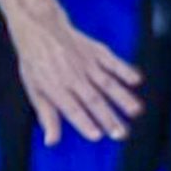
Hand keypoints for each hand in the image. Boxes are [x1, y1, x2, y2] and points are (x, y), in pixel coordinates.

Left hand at [14, 15, 142, 144]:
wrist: (40, 29)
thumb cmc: (36, 63)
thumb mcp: (34, 91)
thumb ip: (47, 116)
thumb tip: (51, 141)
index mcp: (56, 88)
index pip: (72, 108)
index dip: (85, 122)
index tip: (97, 136)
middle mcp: (73, 76)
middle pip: (93, 100)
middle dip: (108, 117)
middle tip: (121, 134)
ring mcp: (87, 63)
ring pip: (106, 83)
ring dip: (122, 97)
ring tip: (135, 111)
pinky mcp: (96, 52)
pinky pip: (112, 61)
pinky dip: (124, 70)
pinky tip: (136, 81)